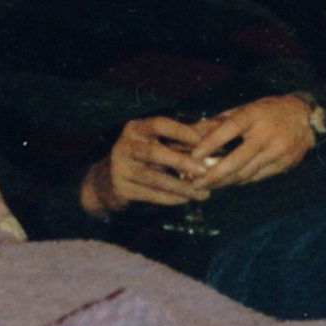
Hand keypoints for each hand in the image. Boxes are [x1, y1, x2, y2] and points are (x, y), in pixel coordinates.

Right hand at [79, 115, 215, 217]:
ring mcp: (120, 168)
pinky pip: (150, 194)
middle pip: (155, 152)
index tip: (204, 141)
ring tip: (202, 193)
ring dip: (180, 186)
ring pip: (154, 178)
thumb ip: (184, 137)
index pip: (160, 125)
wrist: (105, 182)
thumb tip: (220, 129)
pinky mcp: (121, 188)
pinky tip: (186, 200)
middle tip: (204, 171)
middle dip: (181, 162)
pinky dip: (170, 198)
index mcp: (136, 128)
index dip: (182, 131)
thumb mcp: (157, 142)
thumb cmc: (142, 158)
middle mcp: (125, 145)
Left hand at [189, 95, 315, 190]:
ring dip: (223, 182)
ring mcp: (278, 151)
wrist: (304, 117)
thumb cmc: (267, 111)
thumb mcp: (244, 109)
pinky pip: (256, 177)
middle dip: (214, 175)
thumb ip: (218, 123)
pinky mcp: (284, 164)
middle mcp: (267, 134)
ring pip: (246, 173)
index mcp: (254, 115)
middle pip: (238, 160)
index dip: (210, 144)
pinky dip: (239, 181)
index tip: (193, 156)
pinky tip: (226, 182)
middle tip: (195, 183)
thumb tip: (189, 134)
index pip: (229, 129)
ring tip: (205, 186)